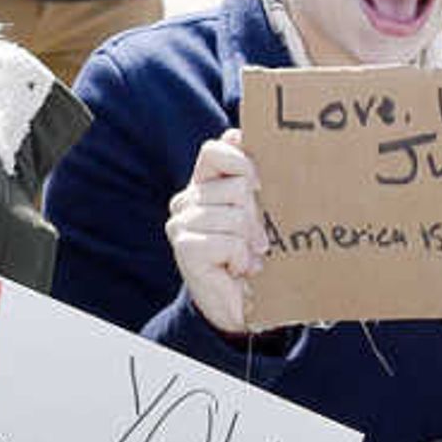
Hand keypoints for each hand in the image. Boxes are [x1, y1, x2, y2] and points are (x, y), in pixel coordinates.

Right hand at [165, 129, 271, 339]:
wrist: (238, 306)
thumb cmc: (252, 255)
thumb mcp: (256, 212)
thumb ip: (249, 177)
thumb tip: (240, 135)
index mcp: (202, 184)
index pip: (215, 149)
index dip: (242, 161)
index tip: (260, 185)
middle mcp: (186, 200)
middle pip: (236, 185)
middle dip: (257, 215)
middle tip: (259, 239)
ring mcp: (181, 223)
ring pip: (236, 214)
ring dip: (251, 241)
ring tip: (249, 256)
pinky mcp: (185, 247)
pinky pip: (230, 240)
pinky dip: (242, 257)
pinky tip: (238, 268)